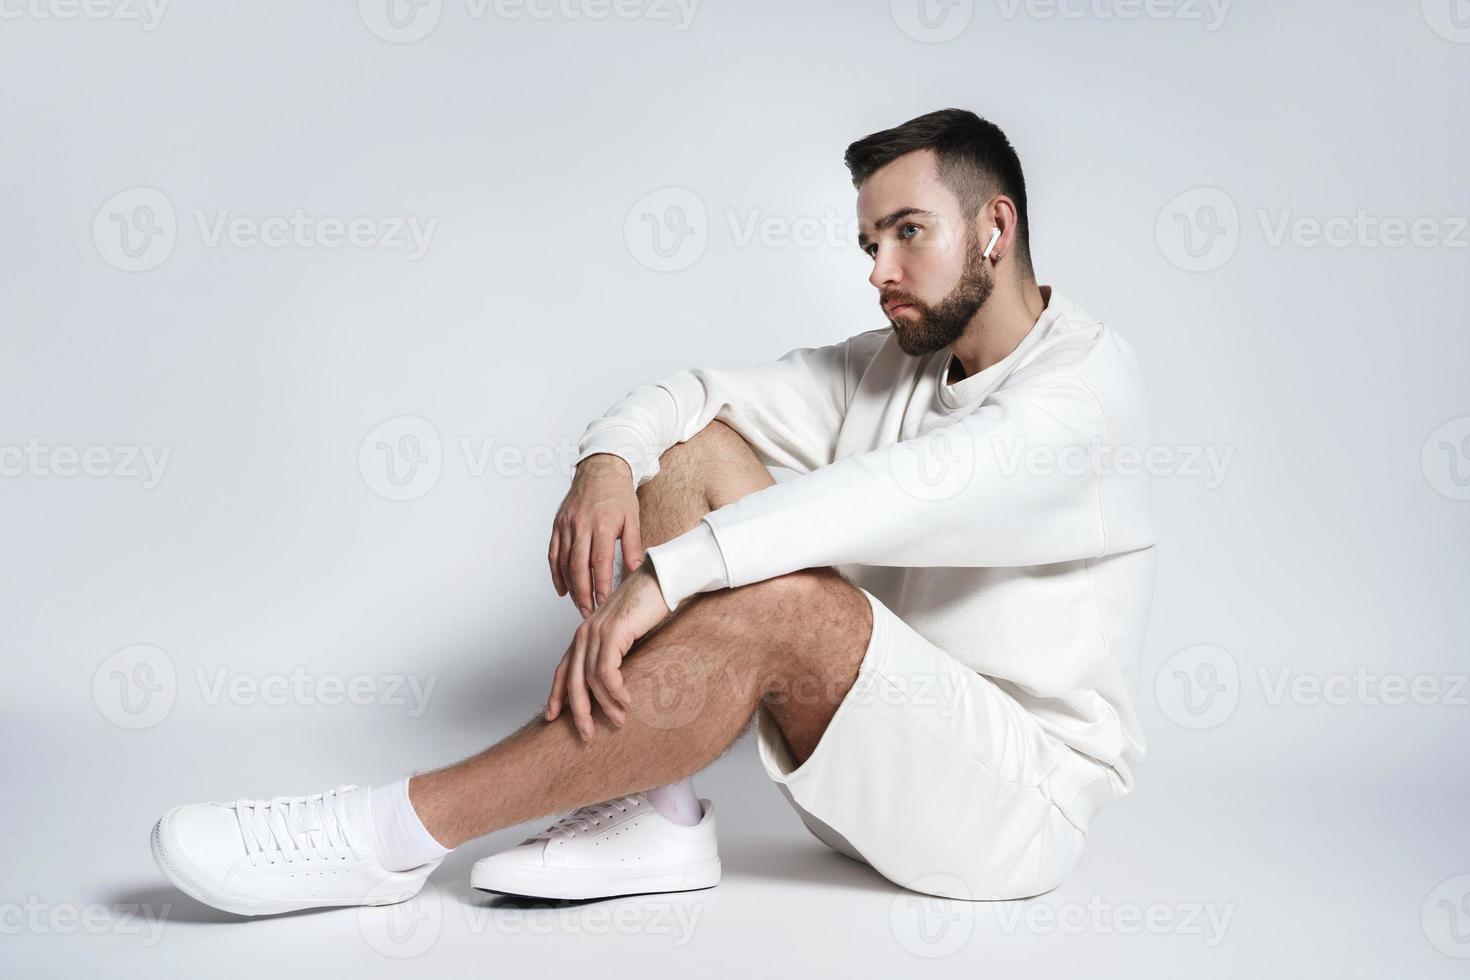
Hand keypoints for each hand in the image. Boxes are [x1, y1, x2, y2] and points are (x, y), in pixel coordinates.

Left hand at [544, 563, 671, 740]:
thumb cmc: (647, 606)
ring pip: (590, 679)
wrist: (660, 580)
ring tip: (618, 720)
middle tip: (586, 735)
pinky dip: (615, 691)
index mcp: (584, 635)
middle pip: (571, 680)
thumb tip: (614, 681)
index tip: (552, 717)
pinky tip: (626, 701)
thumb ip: (614, 653)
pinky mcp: (612, 632)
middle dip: (577, 712)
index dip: (556, 695)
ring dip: (605, 705)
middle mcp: (584, 634)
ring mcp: (596, 632)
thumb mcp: (625, 634)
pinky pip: (607, 671)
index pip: (563, 669)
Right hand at [550, 454, 644, 618]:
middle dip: (583, 593)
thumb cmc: (619, 494)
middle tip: (588, 612)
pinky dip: (556, 573)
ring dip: (570, 587)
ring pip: (563, 563)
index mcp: (602, 525)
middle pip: (578, 567)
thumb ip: (632, 547)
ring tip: (579, 604)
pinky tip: (562, 589)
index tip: (604, 603)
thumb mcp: (632, 519)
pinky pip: (553, 554)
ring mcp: (566, 526)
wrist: (600, 469)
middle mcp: (581, 526)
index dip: (600, 586)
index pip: (599, 563)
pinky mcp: (558, 525)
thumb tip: (635, 572)